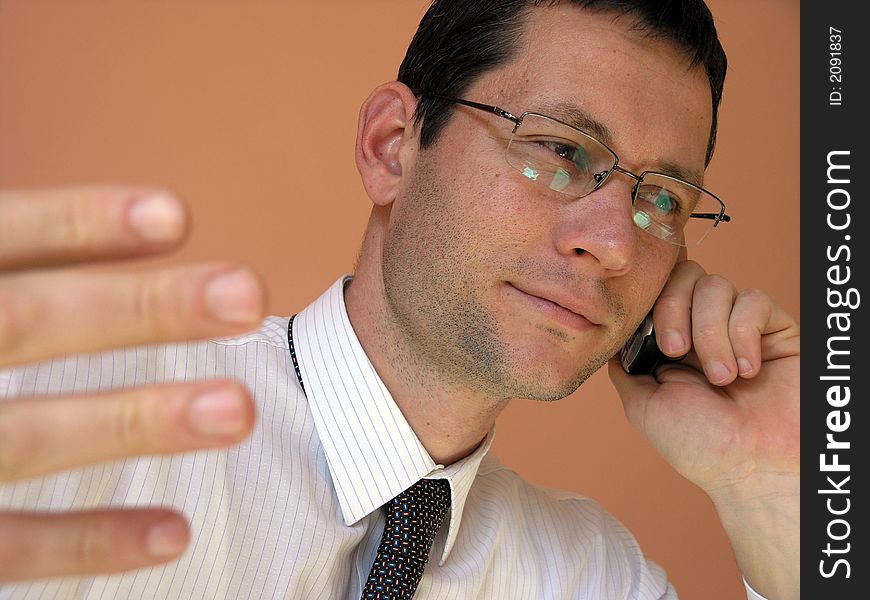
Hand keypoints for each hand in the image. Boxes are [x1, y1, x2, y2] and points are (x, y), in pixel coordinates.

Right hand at [0, 187, 264, 580]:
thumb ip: (1, 267)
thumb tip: (85, 238)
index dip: (79, 223)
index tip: (176, 216)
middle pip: (24, 323)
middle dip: (140, 309)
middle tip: (247, 295)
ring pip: (23, 435)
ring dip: (138, 420)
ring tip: (238, 409)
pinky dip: (86, 542)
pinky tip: (171, 534)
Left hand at [608, 259, 798, 597]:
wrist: (754, 469)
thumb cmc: (699, 446)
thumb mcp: (642, 403)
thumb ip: (625, 361)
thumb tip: (612, 330)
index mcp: (671, 342)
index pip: (657, 290)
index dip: (652, 302)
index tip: (656, 344)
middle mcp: (705, 329)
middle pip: (684, 275)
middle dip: (674, 309)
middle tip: (677, 353)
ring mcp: (740, 326)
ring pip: (716, 286)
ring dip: (710, 333)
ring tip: (720, 378)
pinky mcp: (776, 329)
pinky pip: (753, 300)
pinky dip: (743, 334)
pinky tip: (747, 371)